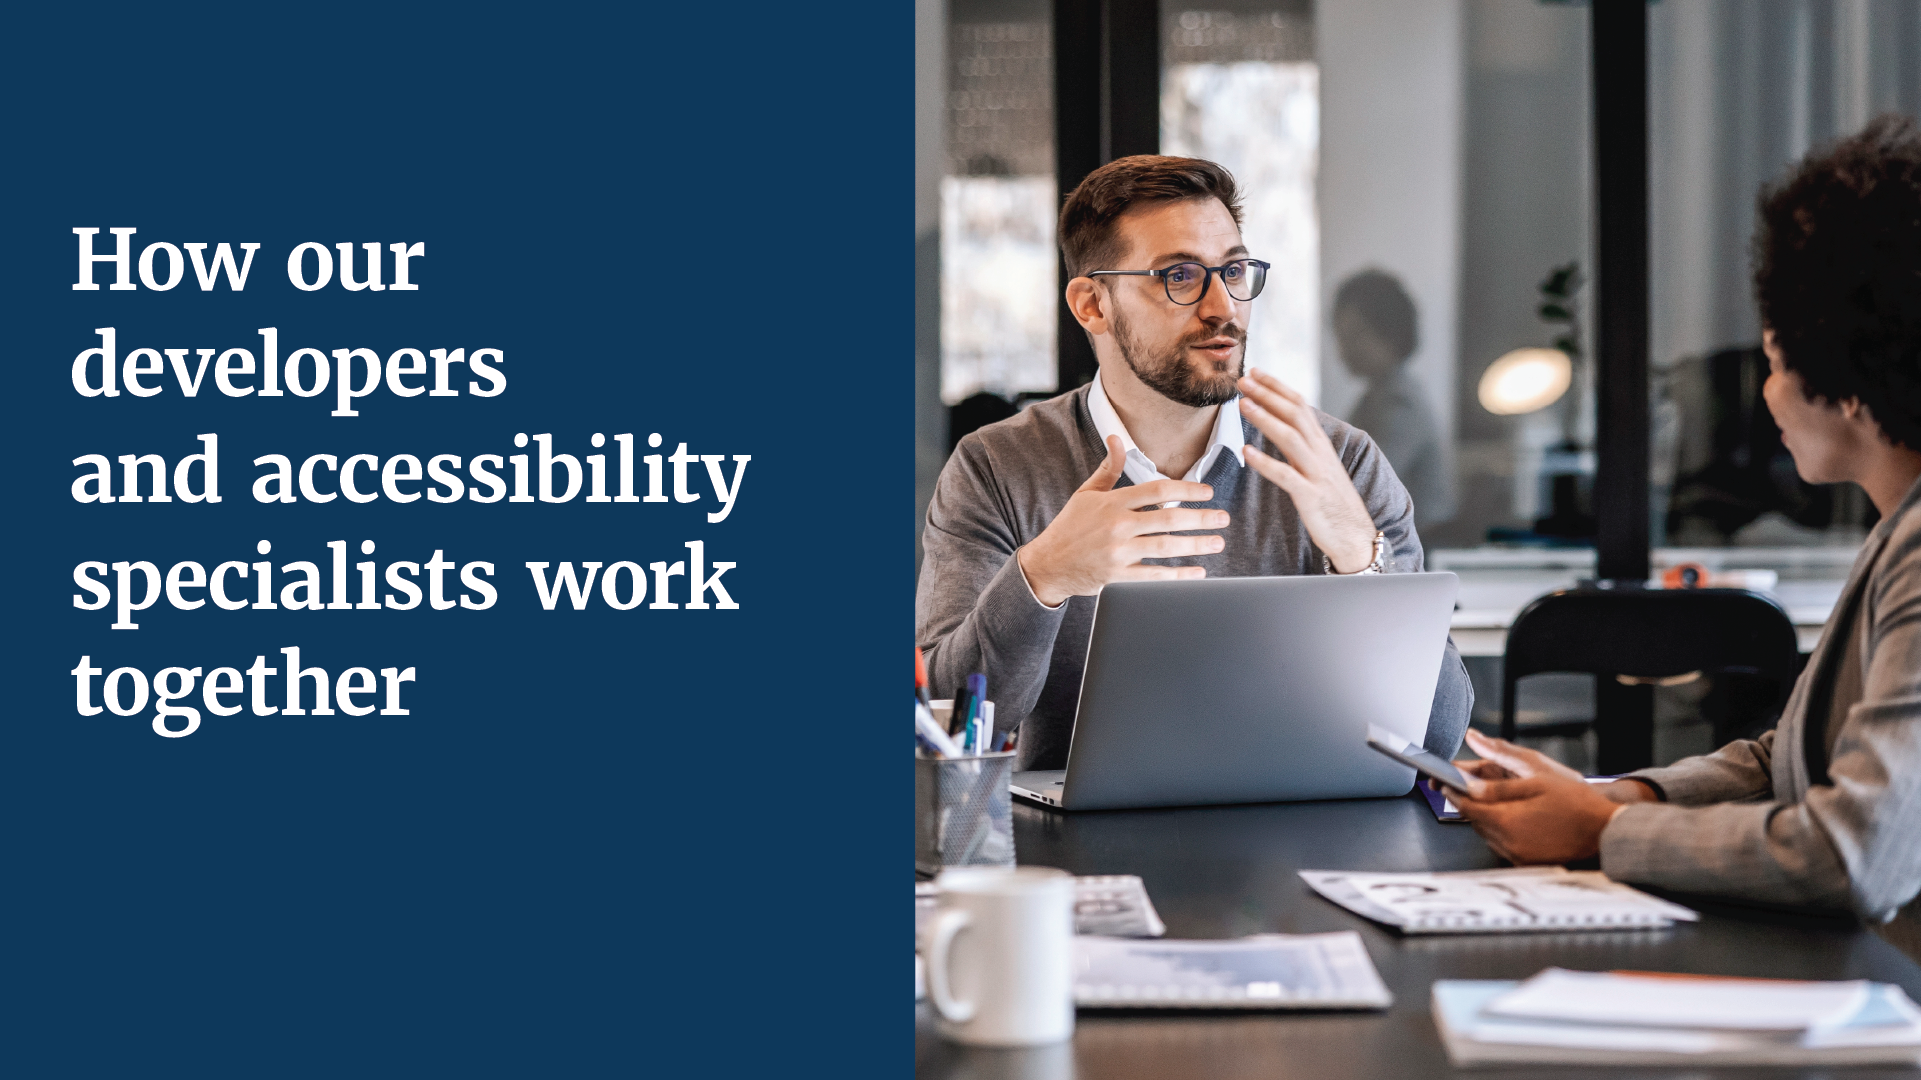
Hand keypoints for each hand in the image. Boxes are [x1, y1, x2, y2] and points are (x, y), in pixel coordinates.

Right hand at [1016, 435, 1229, 607]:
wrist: (1047, 565)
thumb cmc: (1069, 527)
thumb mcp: (1086, 493)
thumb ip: (1108, 468)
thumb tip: (1117, 438)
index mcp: (1112, 502)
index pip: (1158, 490)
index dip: (1187, 489)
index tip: (1207, 492)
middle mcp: (1117, 526)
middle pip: (1169, 518)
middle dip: (1201, 518)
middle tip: (1223, 518)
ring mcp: (1118, 552)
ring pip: (1166, 547)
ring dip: (1197, 544)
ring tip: (1217, 542)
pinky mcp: (1118, 577)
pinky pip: (1155, 576)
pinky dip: (1179, 576)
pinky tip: (1198, 573)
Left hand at [1236, 370, 1377, 571]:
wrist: (1355, 536)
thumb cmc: (1332, 502)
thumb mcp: (1318, 468)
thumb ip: (1301, 446)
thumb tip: (1280, 425)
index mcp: (1320, 444)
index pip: (1300, 406)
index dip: (1277, 387)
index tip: (1256, 372)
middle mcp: (1320, 454)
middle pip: (1295, 414)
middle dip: (1268, 394)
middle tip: (1243, 379)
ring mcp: (1316, 474)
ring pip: (1291, 438)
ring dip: (1265, 419)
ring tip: (1243, 405)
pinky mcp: (1310, 497)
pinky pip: (1286, 476)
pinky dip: (1266, 462)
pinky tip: (1247, 452)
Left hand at [1448, 730, 1653, 863]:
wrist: (1607, 831)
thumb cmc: (1577, 804)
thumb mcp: (1534, 782)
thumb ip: (1496, 784)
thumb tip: (1467, 781)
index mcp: (1507, 821)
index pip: (1467, 807)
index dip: (1453, 792)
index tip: (1444, 781)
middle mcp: (1508, 843)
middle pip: (1475, 821)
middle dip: (1468, 803)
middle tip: (1463, 786)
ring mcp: (1518, 856)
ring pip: (1487, 833)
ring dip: (1484, 816)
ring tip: (1491, 799)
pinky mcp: (1527, 862)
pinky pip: (1503, 844)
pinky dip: (1500, 829)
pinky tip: (1512, 817)